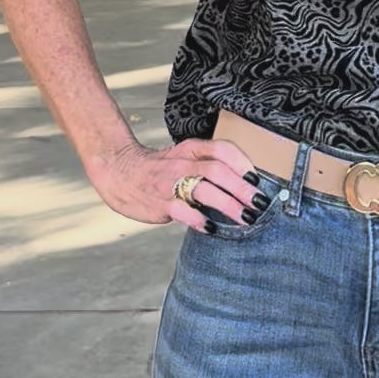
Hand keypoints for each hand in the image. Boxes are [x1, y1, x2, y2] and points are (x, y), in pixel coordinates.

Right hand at [86, 136, 270, 235]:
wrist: (118, 171)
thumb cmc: (158, 169)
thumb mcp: (183, 157)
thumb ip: (207, 166)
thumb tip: (243, 186)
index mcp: (190, 150)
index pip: (221, 149)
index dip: (242, 163)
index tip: (257, 179)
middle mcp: (182, 163)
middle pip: (218, 170)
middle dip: (242, 188)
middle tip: (260, 203)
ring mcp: (169, 183)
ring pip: (204, 189)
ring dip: (229, 204)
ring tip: (245, 217)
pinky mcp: (159, 202)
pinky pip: (183, 211)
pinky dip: (200, 219)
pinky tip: (212, 227)